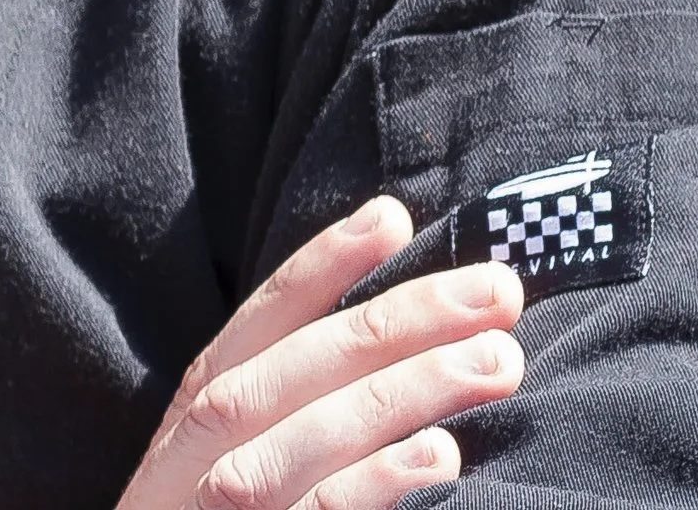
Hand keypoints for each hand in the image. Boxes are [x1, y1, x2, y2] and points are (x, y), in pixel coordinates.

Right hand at [114, 197, 524, 509]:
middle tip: (498, 291)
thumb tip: (390, 339)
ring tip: (496, 362)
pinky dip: (376, 482)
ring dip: (411, 389)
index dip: (326, 262)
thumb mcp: (220, 456)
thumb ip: (284, 399)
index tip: (395, 216)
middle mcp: (204, 446)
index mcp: (200, 407)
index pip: (265, 318)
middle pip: (307, 364)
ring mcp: (222, 502)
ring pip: (318, 432)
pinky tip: (438, 456)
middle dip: (405, 318)